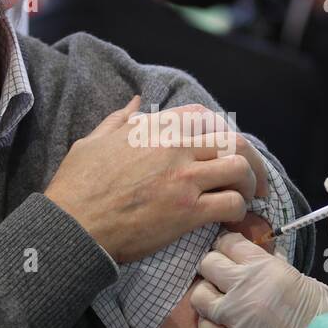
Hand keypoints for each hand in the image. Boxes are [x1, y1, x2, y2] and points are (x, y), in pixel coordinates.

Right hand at [46, 97, 268, 263]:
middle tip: (254, 180)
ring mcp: (183, 178)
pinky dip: (239, 211)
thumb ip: (119, 120)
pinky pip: (232, 203)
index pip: (204, 116)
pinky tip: (231, 219)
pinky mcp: (188, 211)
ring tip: (245, 199)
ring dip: (248, 184)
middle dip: (250, 160)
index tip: (226, 150)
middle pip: (232, 141)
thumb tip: (136, 102)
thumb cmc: (77, 186)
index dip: (221, 132)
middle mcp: (175, 147)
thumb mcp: (93, 141)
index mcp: (154, 129)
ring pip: (239, 168)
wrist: (72, 226)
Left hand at [192, 232, 327, 327]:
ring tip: (216, 298)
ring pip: (199, 295)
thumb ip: (275, 265)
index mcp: (262, 266)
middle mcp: (243, 286)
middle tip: (221, 273)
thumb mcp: (299, 276)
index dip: (227, 245)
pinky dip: (209, 324)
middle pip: (208, 264)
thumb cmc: (320, 310)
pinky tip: (219, 322)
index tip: (229, 250)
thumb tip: (263, 256)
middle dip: (213, 265)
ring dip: (206, 294)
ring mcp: (234, 314)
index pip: (228, 243)